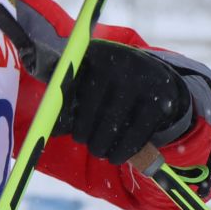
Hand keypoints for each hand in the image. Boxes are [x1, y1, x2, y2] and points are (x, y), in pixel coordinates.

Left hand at [56, 41, 192, 164]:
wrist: (157, 77)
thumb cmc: (110, 85)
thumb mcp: (88, 80)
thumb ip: (66, 98)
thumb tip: (50, 127)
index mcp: (95, 52)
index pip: (69, 85)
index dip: (63, 111)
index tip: (59, 129)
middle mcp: (119, 61)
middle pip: (91, 106)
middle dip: (83, 131)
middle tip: (83, 141)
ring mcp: (143, 80)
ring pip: (113, 124)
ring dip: (101, 146)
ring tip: (98, 151)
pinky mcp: (161, 100)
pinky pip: (136, 134)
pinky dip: (123, 151)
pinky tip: (116, 156)